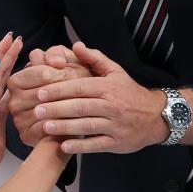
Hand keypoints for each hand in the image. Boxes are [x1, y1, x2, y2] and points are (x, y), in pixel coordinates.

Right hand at [7, 45, 91, 145]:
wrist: (71, 116)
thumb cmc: (67, 86)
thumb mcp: (63, 63)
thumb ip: (57, 54)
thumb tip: (57, 62)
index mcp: (16, 79)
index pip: (42, 72)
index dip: (63, 73)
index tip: (78, 75)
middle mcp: (13, 98)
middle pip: (43, 92)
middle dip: (66, 91)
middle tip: (82, 92)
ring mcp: (17, 117)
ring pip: (43, 110)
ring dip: (63, 108)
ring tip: (80, 105)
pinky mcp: (25, 134)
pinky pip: (42, 128)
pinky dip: (58, 124)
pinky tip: (71, 120)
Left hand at [33, 41, 169, 154]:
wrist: (156, 116)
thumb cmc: (130, 92)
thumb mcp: (115, 71)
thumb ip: (94, 58)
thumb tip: (75, 45)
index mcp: (108, 87)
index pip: (80, 87)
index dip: (59, 90)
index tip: (41, 92)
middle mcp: (112, 106)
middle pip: (80, 107)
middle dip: (56, 108)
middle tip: (37, 110)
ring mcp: (115, 125)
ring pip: (86, 126)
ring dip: (64, 127)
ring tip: (45, 126)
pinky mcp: (118, 142)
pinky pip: (97, 144)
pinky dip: (80, 146)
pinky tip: (64, 145)